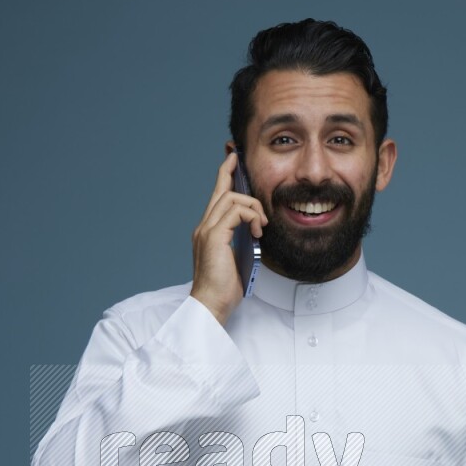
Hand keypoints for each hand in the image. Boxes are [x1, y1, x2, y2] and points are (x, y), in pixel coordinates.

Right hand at [189, 150, 268, 326]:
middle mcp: (203, 227)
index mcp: (208, 232)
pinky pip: (236, 211)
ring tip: (261, 226)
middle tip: (240, 159)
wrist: (211, 305)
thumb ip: (242, 242)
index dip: (224, 177)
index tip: (232, 162)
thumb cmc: (224, 289)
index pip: (216, 198)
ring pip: (230, 198)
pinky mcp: (214, 236)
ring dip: (252, 207)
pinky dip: (251, 216)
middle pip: (220, 190)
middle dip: (231, 171)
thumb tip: (256, 231)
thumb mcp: (237, 259)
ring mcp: (206, 230)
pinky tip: (258, 231)